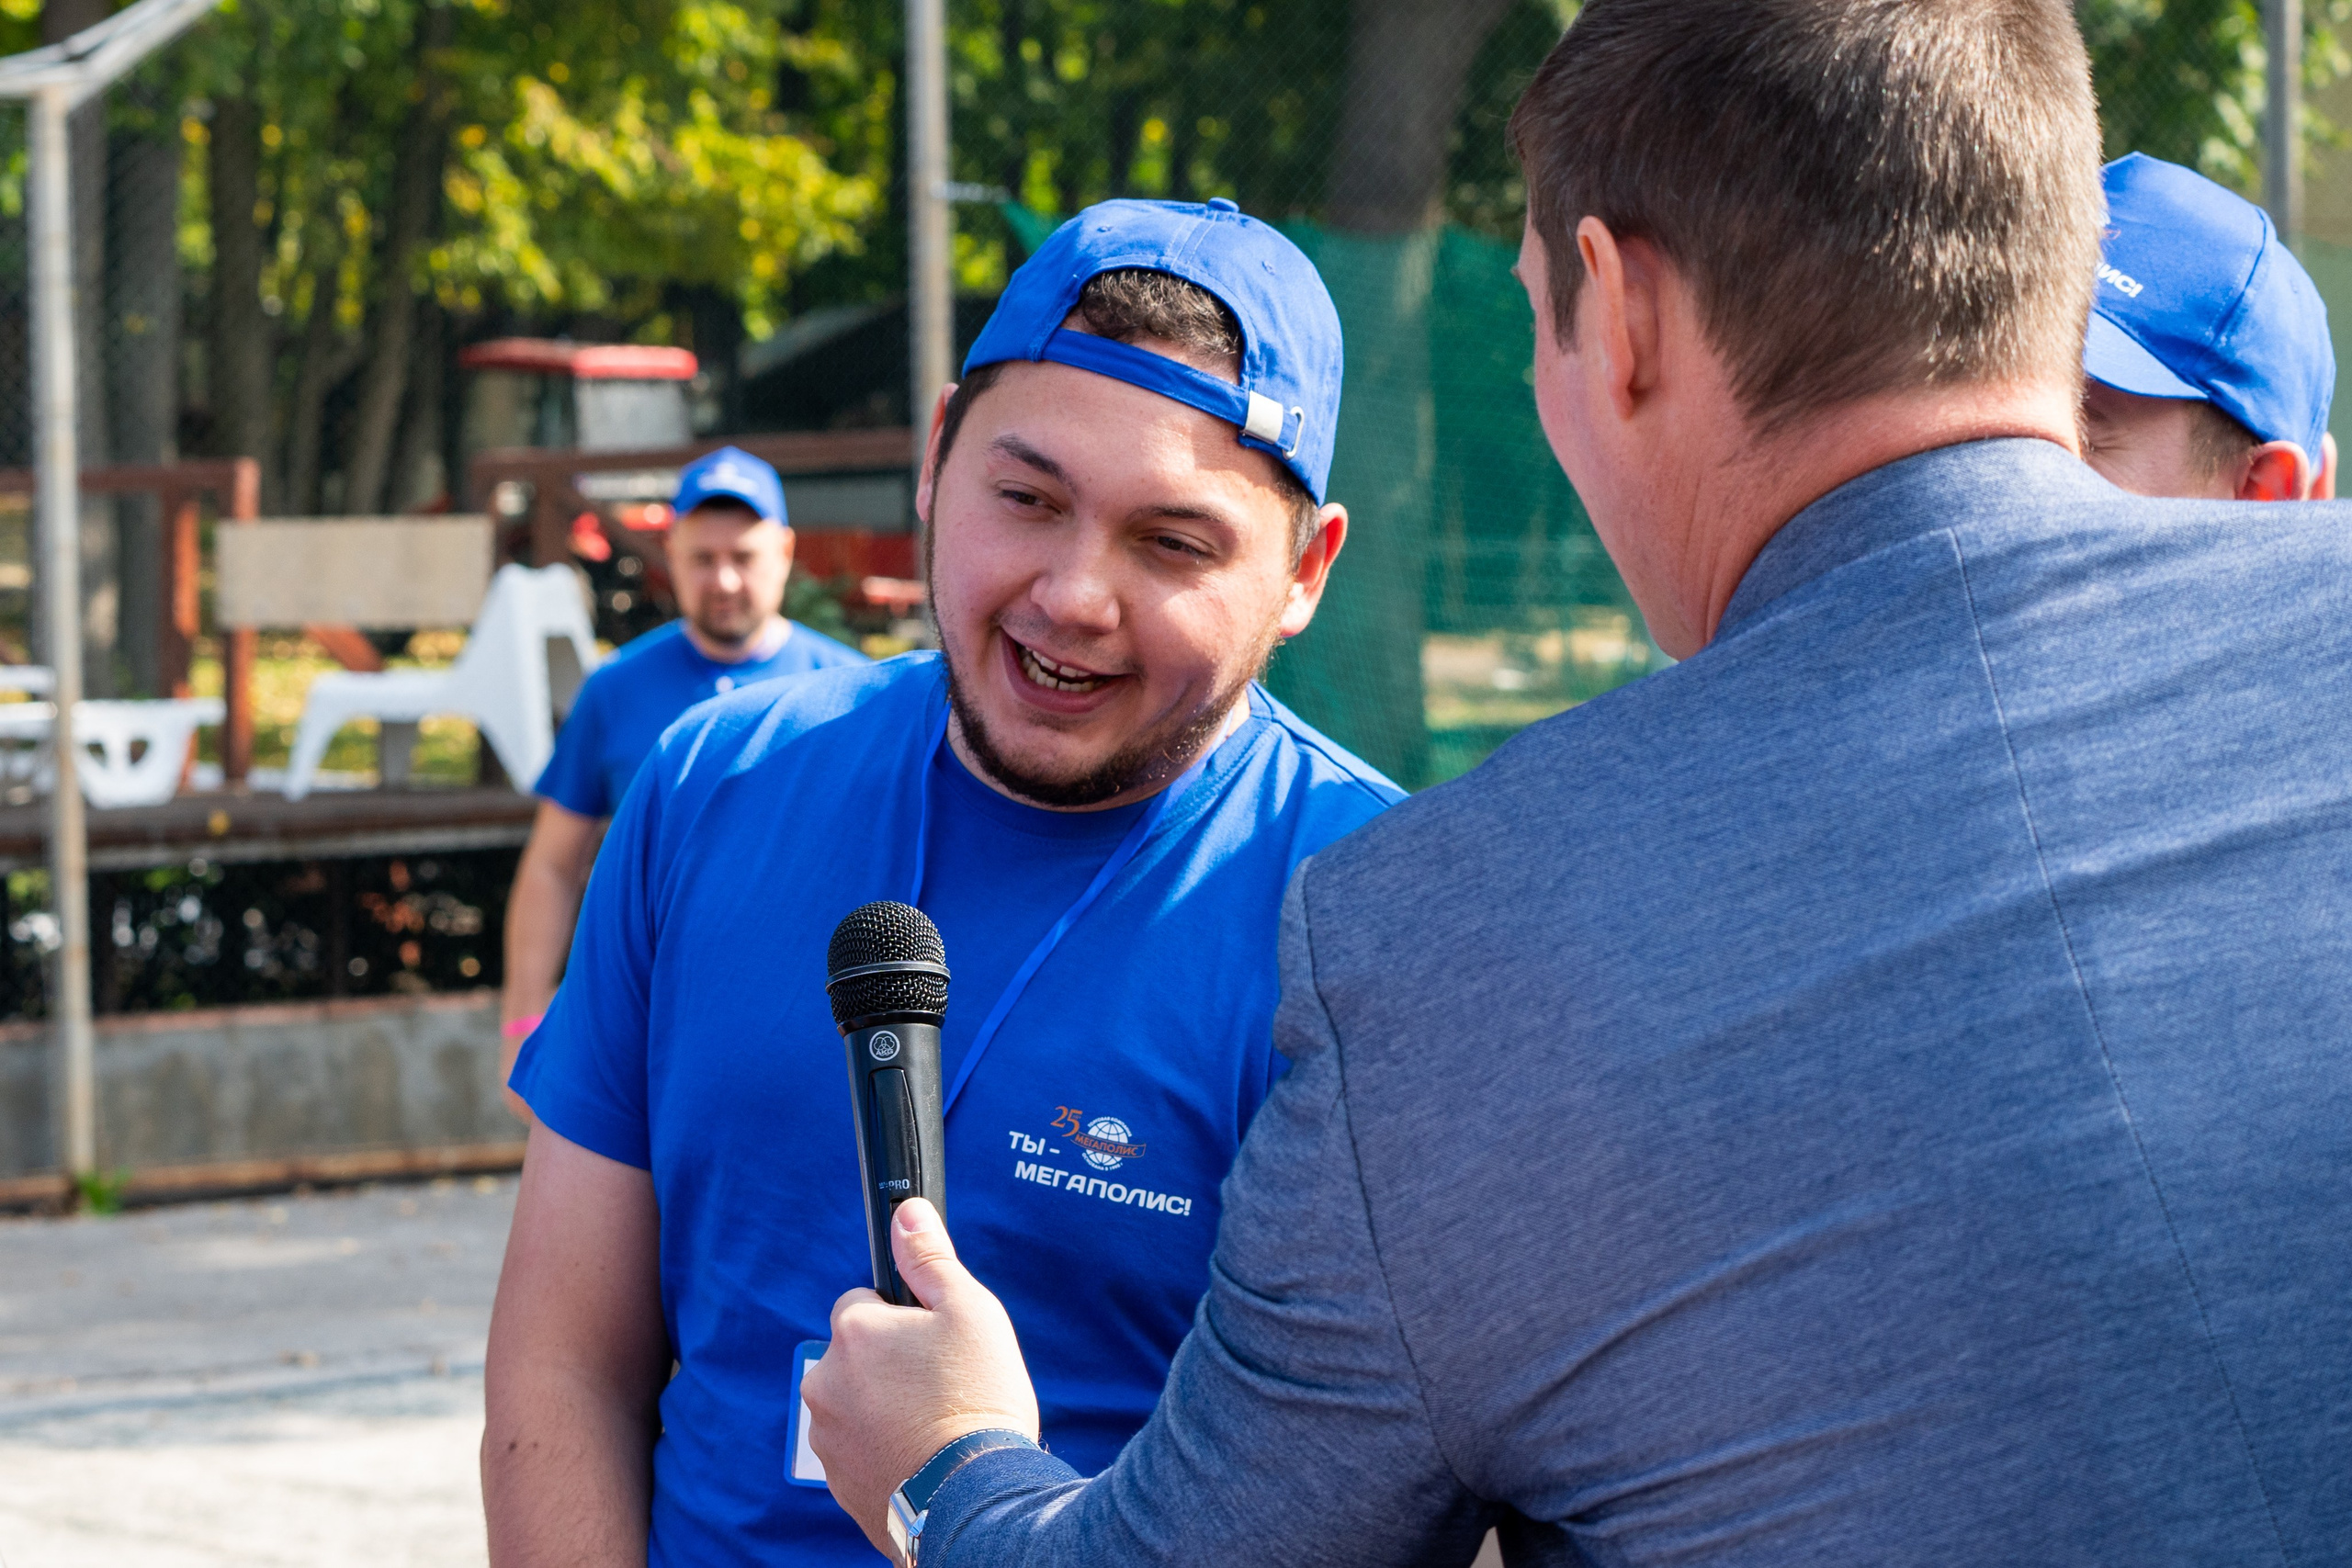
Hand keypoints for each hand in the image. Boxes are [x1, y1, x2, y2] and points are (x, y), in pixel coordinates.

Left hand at [804, 1198, 1039, 1558]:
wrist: (973, 1499)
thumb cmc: (977, 1398)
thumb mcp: (969, 1311)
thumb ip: (930, 1258)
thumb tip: (906, 1211)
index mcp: (853, 1331)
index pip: (863, 1302)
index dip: (904, 1317)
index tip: (935, 1344)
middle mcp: (825, 1381)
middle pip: (857, 1355)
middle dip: (890, 1364)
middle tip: (940, 1385)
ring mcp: (827, 1436)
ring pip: (855, 1403)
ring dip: (883, 1408)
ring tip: (934, 1425)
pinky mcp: (838, 1482)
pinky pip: (858, 1449)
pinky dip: (883, 1449)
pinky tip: (922, 1456)